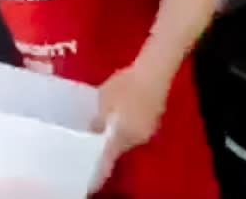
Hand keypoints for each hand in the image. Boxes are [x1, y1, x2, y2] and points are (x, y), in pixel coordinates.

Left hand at [89, 64, 170, 190]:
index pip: (108, 159)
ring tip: (105, 126)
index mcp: (123, 136)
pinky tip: (120, 113)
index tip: (90, 175)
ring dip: (117, 134)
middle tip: (93, 142)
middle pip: (118, 148)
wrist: (154, 70)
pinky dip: (126, 125)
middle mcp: (138, 138)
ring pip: (127, 138)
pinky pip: (136, 128)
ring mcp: (149, 130)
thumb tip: (92, 129)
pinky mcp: (155, 120)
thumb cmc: (127, 84)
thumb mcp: (104, 98)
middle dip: (106, 147)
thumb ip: (97, 118)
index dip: (98, 168)